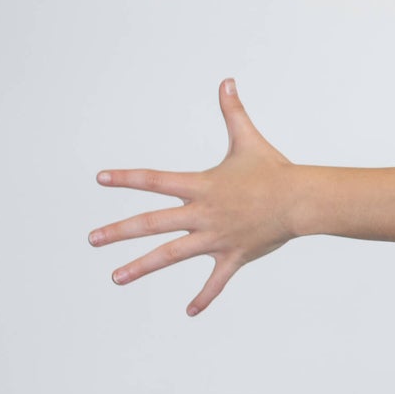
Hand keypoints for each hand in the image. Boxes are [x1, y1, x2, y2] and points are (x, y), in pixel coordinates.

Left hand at [88, 78, 298, 315]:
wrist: (303, 200)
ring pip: (172, 255)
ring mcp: (217, 237)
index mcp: (202, 186)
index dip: (128, 178)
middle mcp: (203, 213)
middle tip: (91, 239)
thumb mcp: (249, 139)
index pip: (156, 180)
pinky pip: (216, 280)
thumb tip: (226, 81)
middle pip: (153, 223)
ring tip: (115, 278)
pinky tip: (189, 312)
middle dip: (119, 231)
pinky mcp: (233, 255)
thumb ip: (233, 112)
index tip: (101, 179)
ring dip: (142, 267)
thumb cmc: (274, 169)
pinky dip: (204, 297)